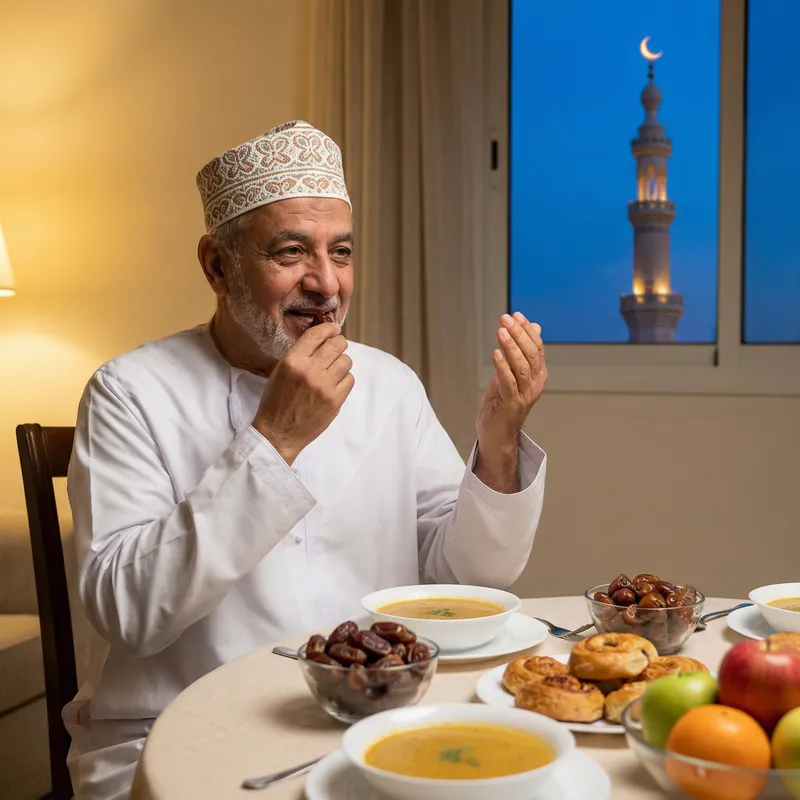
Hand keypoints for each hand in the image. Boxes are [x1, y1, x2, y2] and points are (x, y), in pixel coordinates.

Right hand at [253, 323, 353, 464]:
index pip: (317, 334)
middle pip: (337, 344)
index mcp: (293, 361)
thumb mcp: (280, 371)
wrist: (279, 433)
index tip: (333, 328)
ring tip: (333, 369)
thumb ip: (300, 354)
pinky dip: (344, 379)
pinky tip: (334, 384)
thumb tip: (322, 338)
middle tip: (336, 346)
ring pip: (346, 361)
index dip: (329, 328)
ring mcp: (325, 386)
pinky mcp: (335, 400)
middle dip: (338, 343)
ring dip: (341, 362)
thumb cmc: (276, 401)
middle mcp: (310, 371)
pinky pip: (350, 379)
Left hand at [475, 312, 545, 473]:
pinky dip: (502, 366)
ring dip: (511, 346)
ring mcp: (525, 395)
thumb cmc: (501, 404)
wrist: (497, 435)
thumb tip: (534, 327)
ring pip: (521, 366)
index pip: (537, 347)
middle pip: (531, 354)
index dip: (527, 330)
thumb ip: (520, 352)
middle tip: (506, 318)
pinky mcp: (512, 404)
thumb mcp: (511, 373)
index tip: (516, 315)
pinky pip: (508, 382)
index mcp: (538, 375)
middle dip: (519, 334)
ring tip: (501, 331)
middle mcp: (535, 384)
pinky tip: (495, 353)